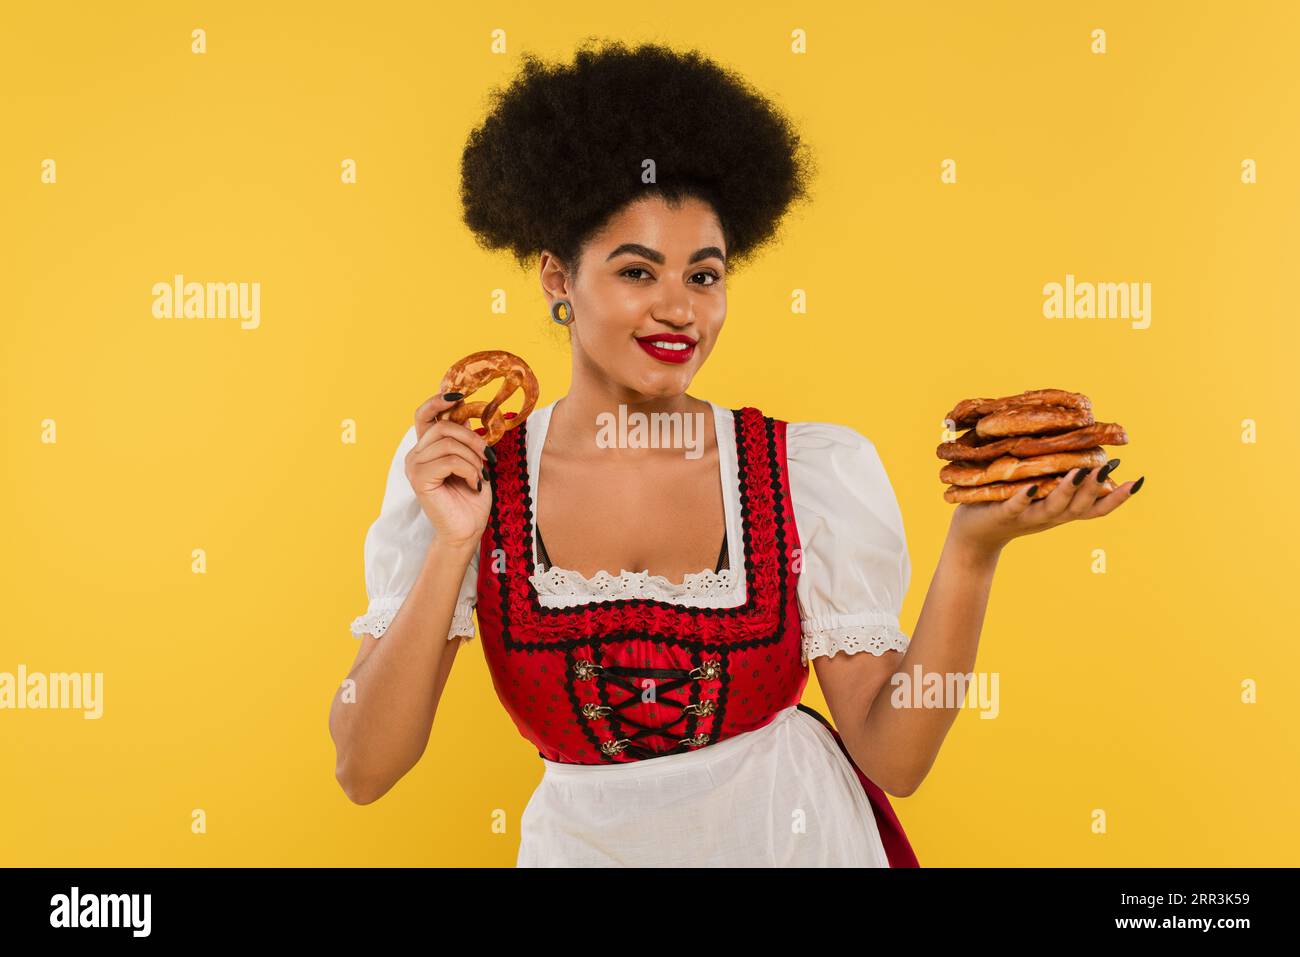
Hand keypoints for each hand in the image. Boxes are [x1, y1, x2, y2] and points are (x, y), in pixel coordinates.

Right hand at [406, 392, 492, 550]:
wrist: (467, 529)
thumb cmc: (471, 497)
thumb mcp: (473, 461)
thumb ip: (465, 439)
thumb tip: (467, 414)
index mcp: (427, 447)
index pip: (424, 414)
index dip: (439, 401)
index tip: (460, 395)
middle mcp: (415, 454)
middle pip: (443, 427)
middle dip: (472, 439)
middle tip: (488, 457)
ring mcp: (414, 466)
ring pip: (448, 443)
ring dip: (473, 458)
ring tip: (480, 475)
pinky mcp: (419, 479)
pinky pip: (450, 461)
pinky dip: (469, 470)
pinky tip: (474, 483)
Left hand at [948, 462, 1143, 556]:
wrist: (974, 535)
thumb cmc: (1012, 505)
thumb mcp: (1041, 493)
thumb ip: (1059, 477)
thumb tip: (1081, 447)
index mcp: (1062, 510)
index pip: (1096, 507)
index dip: (1118, 497)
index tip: (1139, 480)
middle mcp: (1050, 516)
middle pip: (1080, 506)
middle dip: (1096, 487)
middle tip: (1111, 466)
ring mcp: (1027, 515)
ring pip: (1054, 507)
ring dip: (1068, 490)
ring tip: (1080, 472)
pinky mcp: (1003, 514)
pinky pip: (1015, 506)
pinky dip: (1024, 497)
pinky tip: (1030, 485)